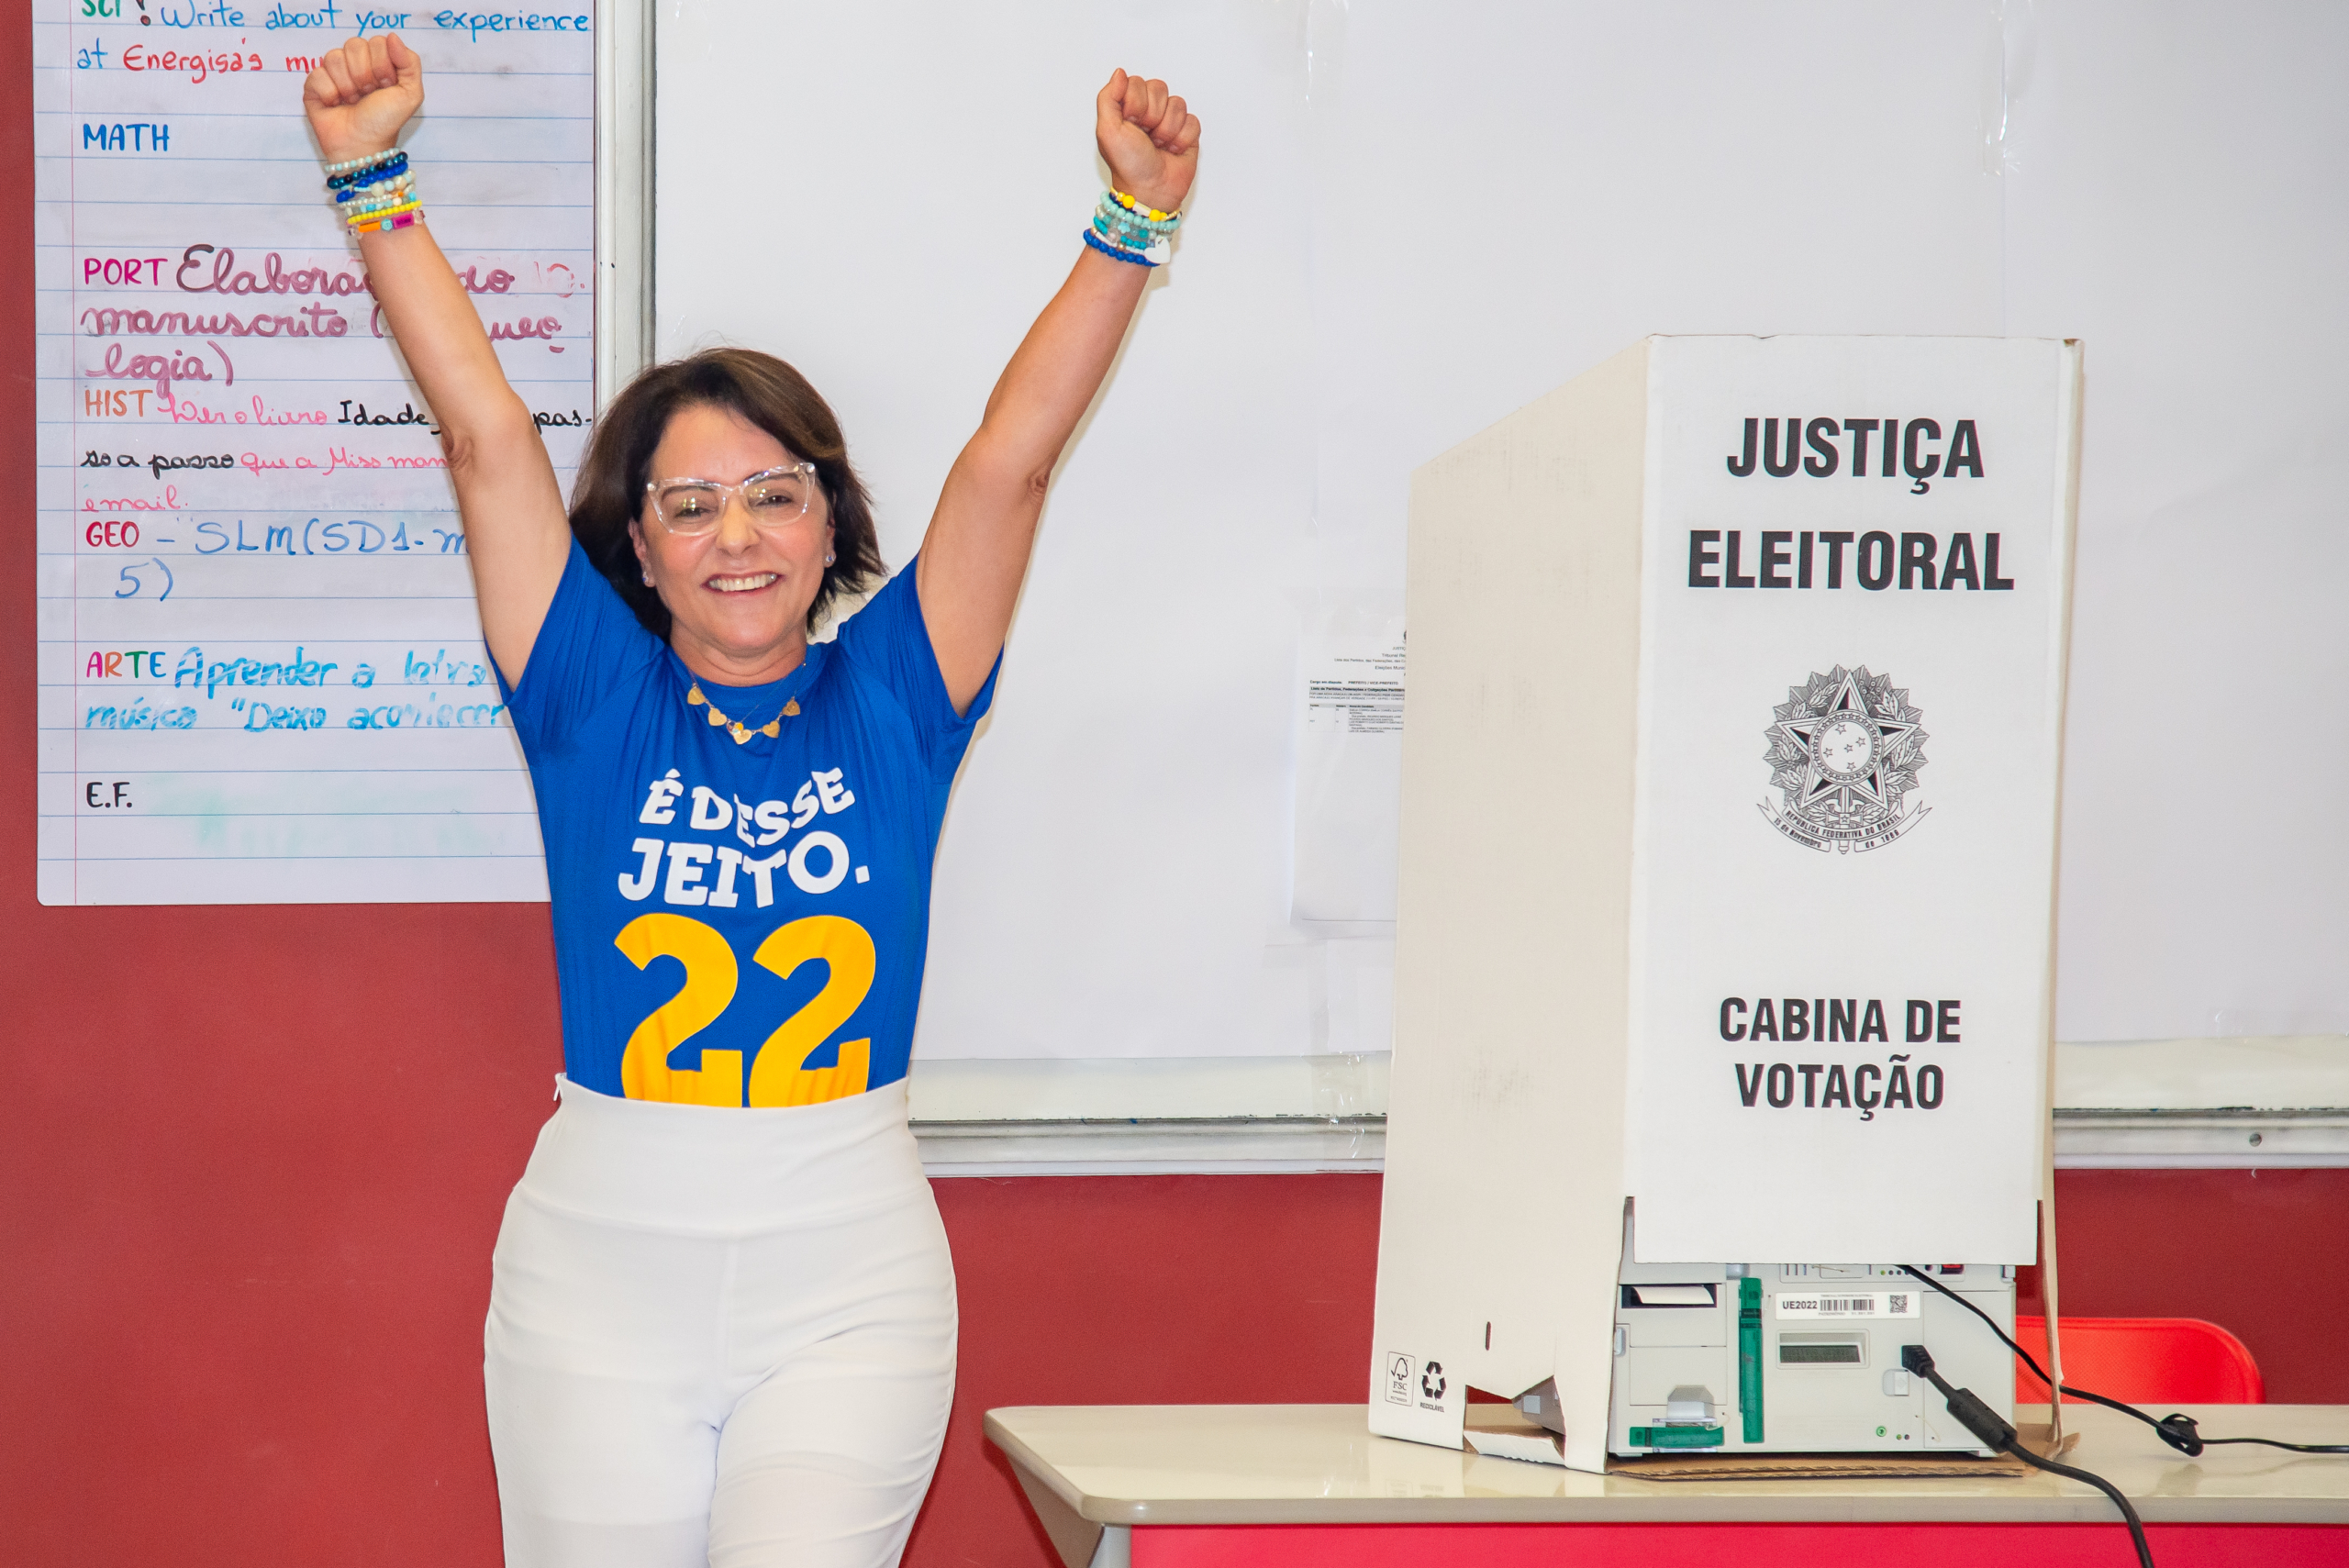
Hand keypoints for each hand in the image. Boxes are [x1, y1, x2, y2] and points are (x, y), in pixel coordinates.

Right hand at [303, 34, 423, 163]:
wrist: (362, 146)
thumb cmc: (385, 121)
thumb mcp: (410, 94)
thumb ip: (410, 63)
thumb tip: (392, 36)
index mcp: (378, 62)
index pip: (376, 42)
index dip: (382, 64)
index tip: (386, 86)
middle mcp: (354, 64)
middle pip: (354, 45)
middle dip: (365, 74)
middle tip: (368, 94)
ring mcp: (333, 73)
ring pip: (333, 57)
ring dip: (347, 85)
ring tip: (352, 101)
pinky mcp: (313, 84)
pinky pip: (317, 74)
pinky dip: (329, 93)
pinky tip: (335, 104)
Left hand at [1094, 70, 1199, 215]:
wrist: (1151, 192)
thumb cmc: (1128, 165)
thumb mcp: (1107, 130)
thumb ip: (1108, 97)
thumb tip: (1120, 73)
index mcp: (1127, 107)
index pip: (1137, 83)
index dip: (1136, 103)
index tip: (1131, 124)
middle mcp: (1149, 111)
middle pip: (1159, 88)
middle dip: (1152, 116)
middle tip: (1146, 136)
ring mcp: (1169, 121)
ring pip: (1177, 104)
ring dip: (1167, 130)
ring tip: (1159, 146)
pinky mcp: (1187, 133)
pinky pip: (1192, 121)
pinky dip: (1182, 138)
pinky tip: (1173, 150)